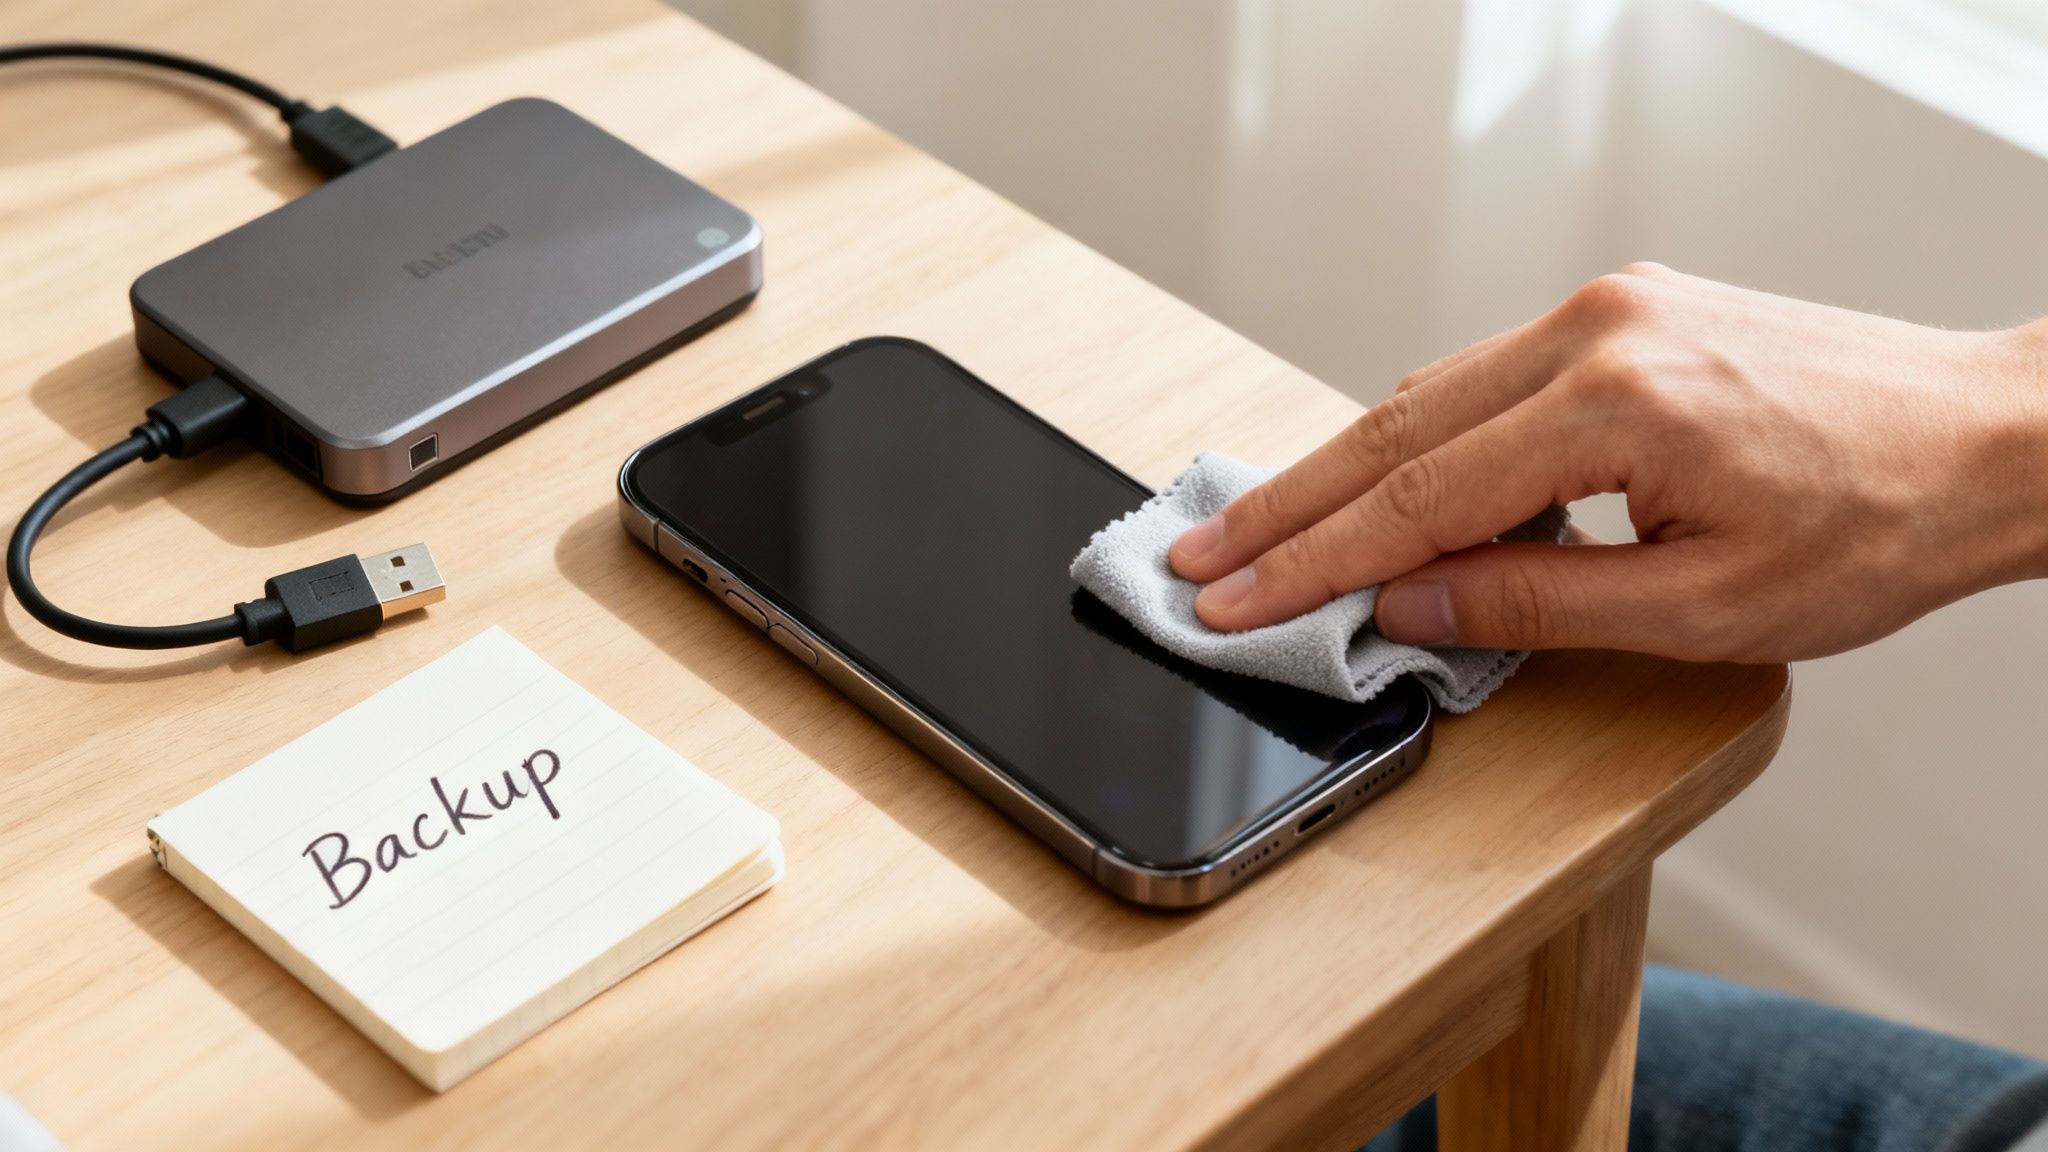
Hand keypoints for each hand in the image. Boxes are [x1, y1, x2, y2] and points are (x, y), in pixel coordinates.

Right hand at [1168, 263, 2047, 662]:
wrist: (1987, 439)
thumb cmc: (1877, 522)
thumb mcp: (1704, 608)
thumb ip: (1536, 606)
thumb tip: (1409, 606)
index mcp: (1614, 403)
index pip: (1413, 499)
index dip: (1307, 563)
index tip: (1229, 599)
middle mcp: (1596, 330)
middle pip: (1392, 429)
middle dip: (1285, 505)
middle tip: (1201, 558)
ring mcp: (1608, 310)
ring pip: (1427, 394)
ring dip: (1342, 471)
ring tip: (1265, 534)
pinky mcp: (1623, 314)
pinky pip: (1483, 378)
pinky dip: (1419, 441)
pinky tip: (1383, 488)